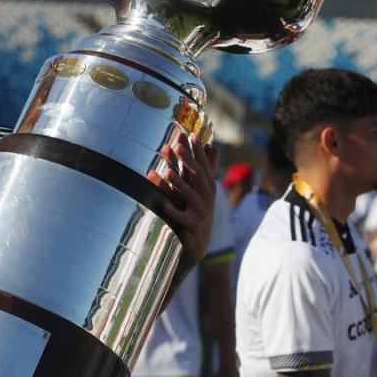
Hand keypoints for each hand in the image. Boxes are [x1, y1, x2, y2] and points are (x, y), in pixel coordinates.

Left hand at [148, 132, 218, 265]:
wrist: (199, 242)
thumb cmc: (197, 210)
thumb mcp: (201, 189)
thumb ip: (204, 168)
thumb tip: (213, 146)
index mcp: (206, 187)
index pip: (202, 165)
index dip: (197, 150)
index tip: (191, 134)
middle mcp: (206, 197)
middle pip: (198, 176)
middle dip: (187, 160)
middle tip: (177, 146)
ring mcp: (200, 212)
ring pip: (190, 196)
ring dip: (178, 183)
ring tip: (167, 171)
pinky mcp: (192, 226)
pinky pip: (182, 218)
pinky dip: (173, 211)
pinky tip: (163, 204)